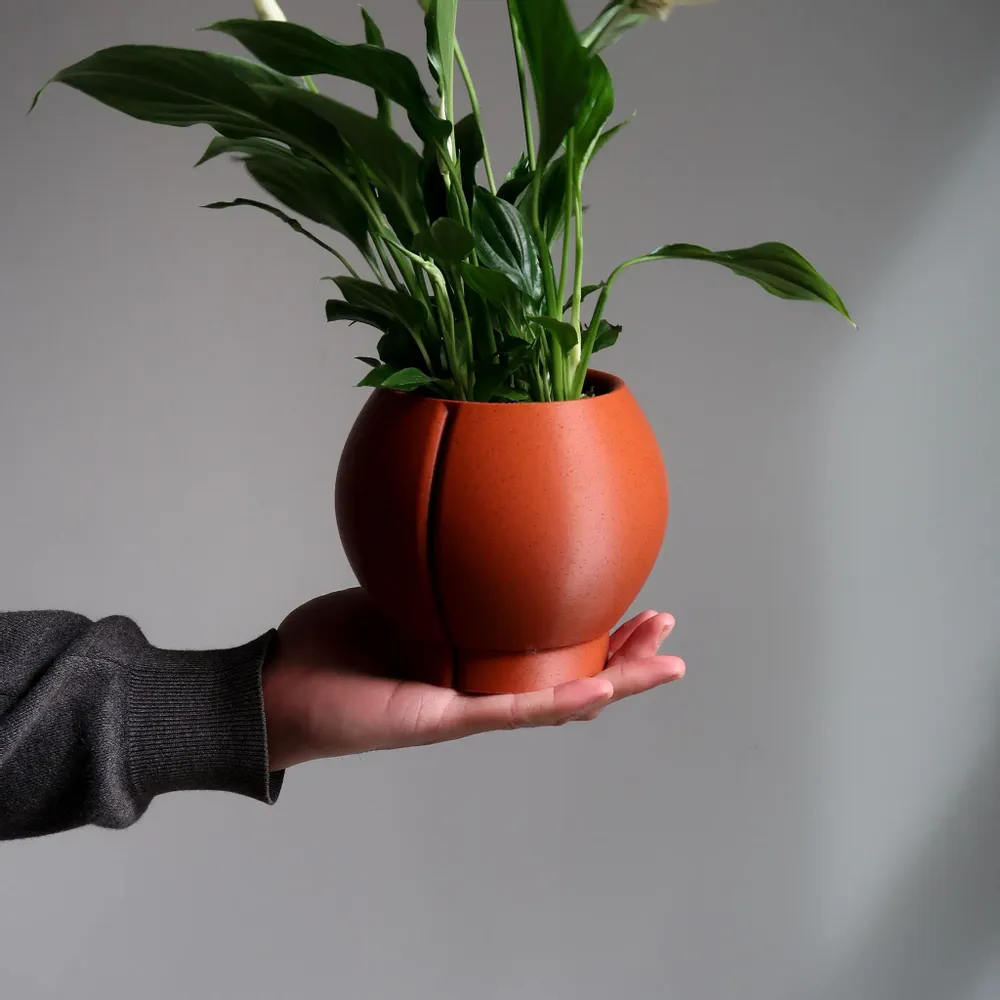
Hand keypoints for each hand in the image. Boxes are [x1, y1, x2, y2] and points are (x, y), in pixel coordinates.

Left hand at [262, 589, 684, 770]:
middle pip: (571, 678)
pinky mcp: (444, 719)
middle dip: (626, 658)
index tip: (636, 601)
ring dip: (616, 683)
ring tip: (663, 666)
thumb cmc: (332, 646)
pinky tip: (600, 686)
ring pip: (558, 701)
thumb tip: (457, 520)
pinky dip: (560, 699)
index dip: (599, 633)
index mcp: (475, 662)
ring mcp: (467, 708)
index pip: (551, 649)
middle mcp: (482, 689)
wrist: (281, 689)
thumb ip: (433, 570)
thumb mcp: (396, 592)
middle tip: (667, 632)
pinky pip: (513, 709)